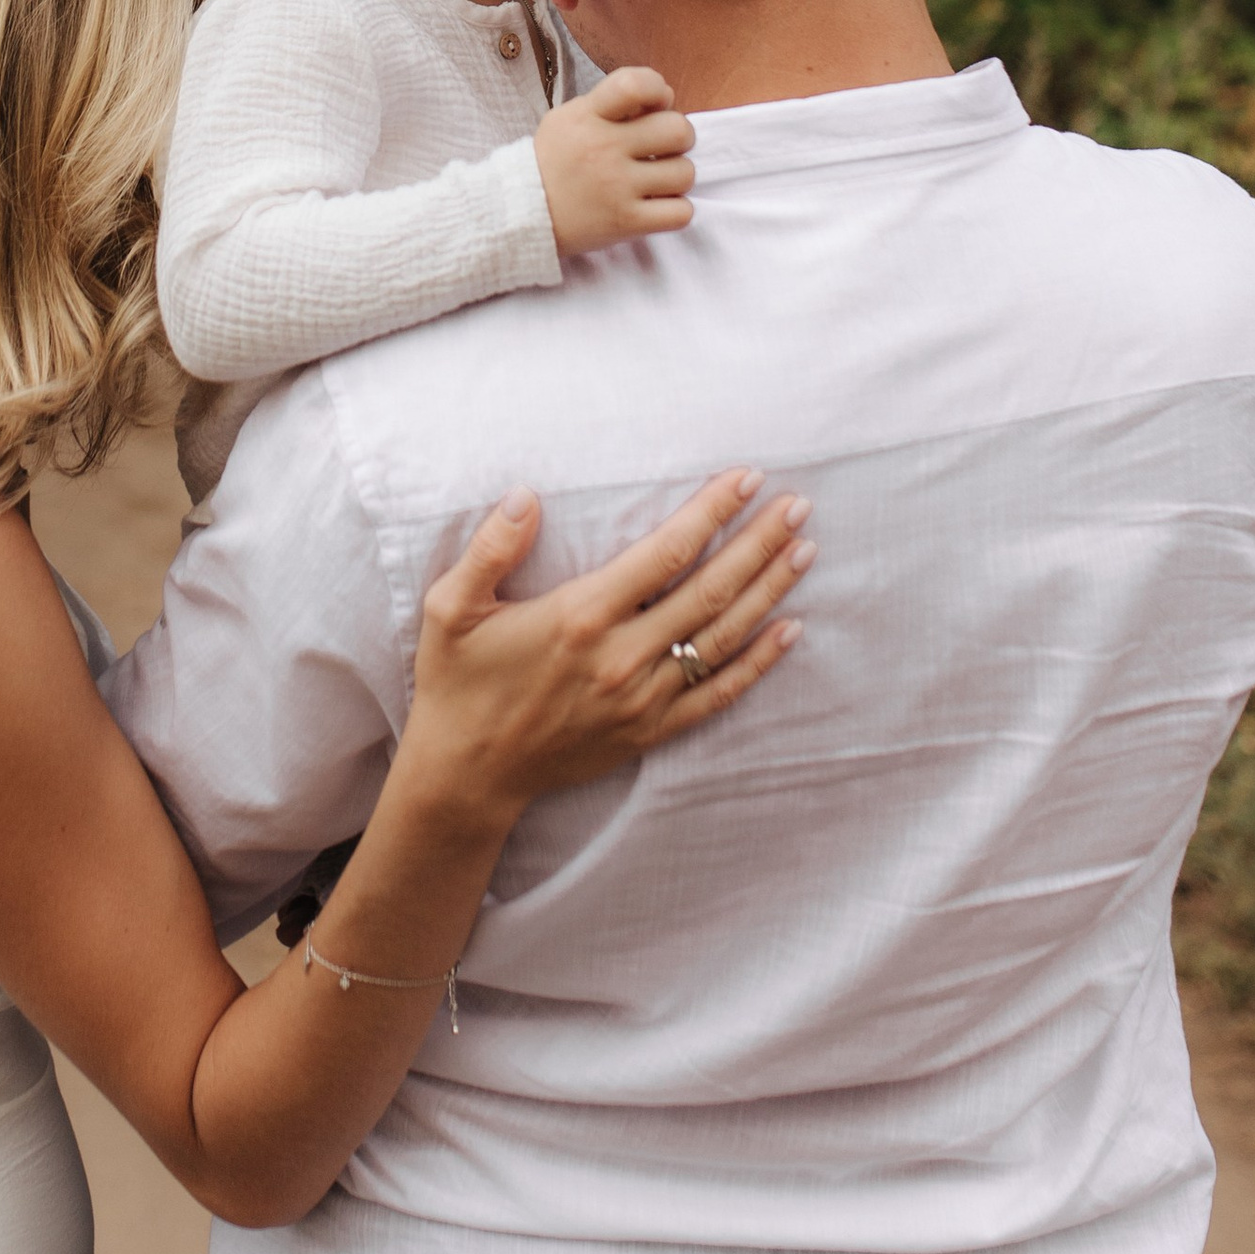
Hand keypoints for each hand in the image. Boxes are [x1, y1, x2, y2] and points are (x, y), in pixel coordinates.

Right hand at [401, 471, 812, 827]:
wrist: (467, 775)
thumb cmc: (458, 683)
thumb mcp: (452, 608)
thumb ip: (490, 548)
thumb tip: (526, 496)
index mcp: (580, 616)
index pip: (665, 553)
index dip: (710, 512)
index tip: (745, 478)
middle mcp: (621, 657)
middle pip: (709, 591)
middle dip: (758, 543)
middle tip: (798, 506)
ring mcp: (641, 699)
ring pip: (722, 639)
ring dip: (768, 592)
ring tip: (803, 551)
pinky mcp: (649, 732)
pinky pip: (718, 696)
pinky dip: (759, 664)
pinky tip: (790, 631)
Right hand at [534, 66, 695, 250]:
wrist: (523, 214)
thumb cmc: (556, 161)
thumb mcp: (571, 117)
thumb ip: (614, 102)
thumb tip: (668, 96)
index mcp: (588, 116)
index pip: (636, 84)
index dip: (658, 90)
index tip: (655, 106)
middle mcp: (603, 148)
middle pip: (678, 130)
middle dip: (679, 139)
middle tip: (663, 149)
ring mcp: (616, 187)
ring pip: (685, 173)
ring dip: (677, 177)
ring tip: (656, 181)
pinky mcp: (625, 222)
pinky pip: (681, 213)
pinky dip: (675, 210)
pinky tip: (657, 206)